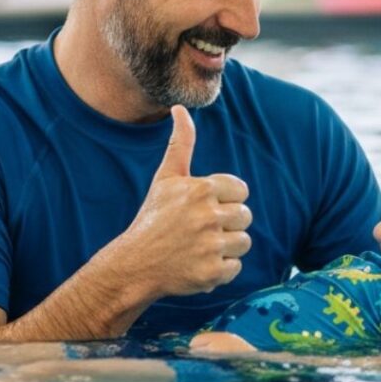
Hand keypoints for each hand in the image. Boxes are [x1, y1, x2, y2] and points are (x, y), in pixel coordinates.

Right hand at [117, 105, 251, 298]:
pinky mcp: (212, 273)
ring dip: (226, 247)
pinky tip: (199, 264)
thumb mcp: (166, 178)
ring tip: (200, 246)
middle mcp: (208, 216)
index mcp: (201, 189)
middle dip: (227, 223)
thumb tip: (179, 108)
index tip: (204, 207)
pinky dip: (220, 270)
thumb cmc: (154, 217)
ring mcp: (211, 246)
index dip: (225, 199)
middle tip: (201, 229)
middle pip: (245, 216)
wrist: (135, 264)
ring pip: (243, 242)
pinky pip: (235, 268)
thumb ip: (180, 143)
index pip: (240, 190)